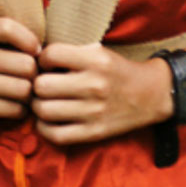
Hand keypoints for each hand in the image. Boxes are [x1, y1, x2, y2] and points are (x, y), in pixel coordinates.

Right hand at [0, 18, 39, 125]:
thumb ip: (4, 36)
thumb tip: (45, 50)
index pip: (9, 28)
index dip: (30, 40)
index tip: (34, 51)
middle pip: (26, 65)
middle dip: (33, 74)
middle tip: (29, 78)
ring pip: (23, 89)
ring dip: (28, 94)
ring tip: (21, 93)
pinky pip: (14, 109)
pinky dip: (19, 110)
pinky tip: (12, 106)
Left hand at [31, 43, 173, 145]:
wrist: (151, 94)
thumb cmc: (117, 71)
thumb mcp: (99, 51)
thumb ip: (71, 52)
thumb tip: (34, 57)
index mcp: (96, 60)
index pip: (51, 55)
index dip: (42, 59)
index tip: (46, 65)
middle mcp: (94, 85)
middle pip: (41, 86)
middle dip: (36, 85)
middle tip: (41, 86)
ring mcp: (94, 111)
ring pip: (44, 111)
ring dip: (38, 107)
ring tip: (44, 102)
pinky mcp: (94, 132)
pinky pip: (56, 135)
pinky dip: (44, 128)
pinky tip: (47, 121)